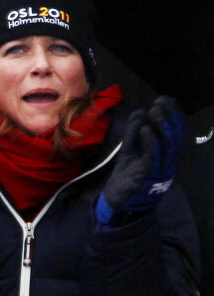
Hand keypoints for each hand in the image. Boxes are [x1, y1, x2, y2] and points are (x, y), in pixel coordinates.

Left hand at [96, 96, 183, 227]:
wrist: (118, 196)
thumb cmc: (127, 171)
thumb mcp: (130, 147)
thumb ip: (134, 131)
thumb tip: (140, 111)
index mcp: (166, 153)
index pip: (176, 131)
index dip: (174, 114)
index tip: (166, 99)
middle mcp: (167, 160)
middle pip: (175, 136)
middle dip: (170, 116)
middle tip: (160, 102)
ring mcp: (159, 167)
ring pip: (168, 144)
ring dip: (161, 125)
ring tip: (153, 110)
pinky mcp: (147, 173)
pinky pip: (153, 156)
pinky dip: (150, 141)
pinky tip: (145, 128)